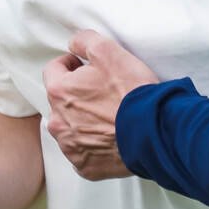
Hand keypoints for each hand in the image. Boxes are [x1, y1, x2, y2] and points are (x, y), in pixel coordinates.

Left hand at [42, 29, 158, 179]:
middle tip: (104, 92)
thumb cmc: (131, 92)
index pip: (53, 70)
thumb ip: (84, 40)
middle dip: (77, 94)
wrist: (154, 131)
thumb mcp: (108, 50)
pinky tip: (112, 137)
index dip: (71, 64)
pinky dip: (93, 145)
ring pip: (70, 128)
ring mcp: (70, 148)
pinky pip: (83, 152)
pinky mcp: (85, 167)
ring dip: (83, 121)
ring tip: (110, 116)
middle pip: (61, 101)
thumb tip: (74, 44)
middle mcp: (58, 123)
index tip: (86, 66)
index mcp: (59, 93)